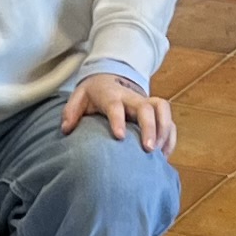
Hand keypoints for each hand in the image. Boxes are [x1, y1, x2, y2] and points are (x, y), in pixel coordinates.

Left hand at [60, 69, 177, 156]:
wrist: (109, 80)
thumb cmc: (93, 94)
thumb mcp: (78, 98)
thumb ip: (71, 112)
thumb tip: (66, 129)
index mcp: (111, 95)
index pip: (115, 105)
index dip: (118, 119)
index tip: (120, 137)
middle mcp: (131, 98)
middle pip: (146, 107)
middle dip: (150, 127)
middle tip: (149, 149)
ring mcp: (146, 103)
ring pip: (162, 109)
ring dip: (164, 131)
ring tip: (160, 153)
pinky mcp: (155, 111)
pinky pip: (169, 121)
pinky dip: (170, 138)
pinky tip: (165, 156)